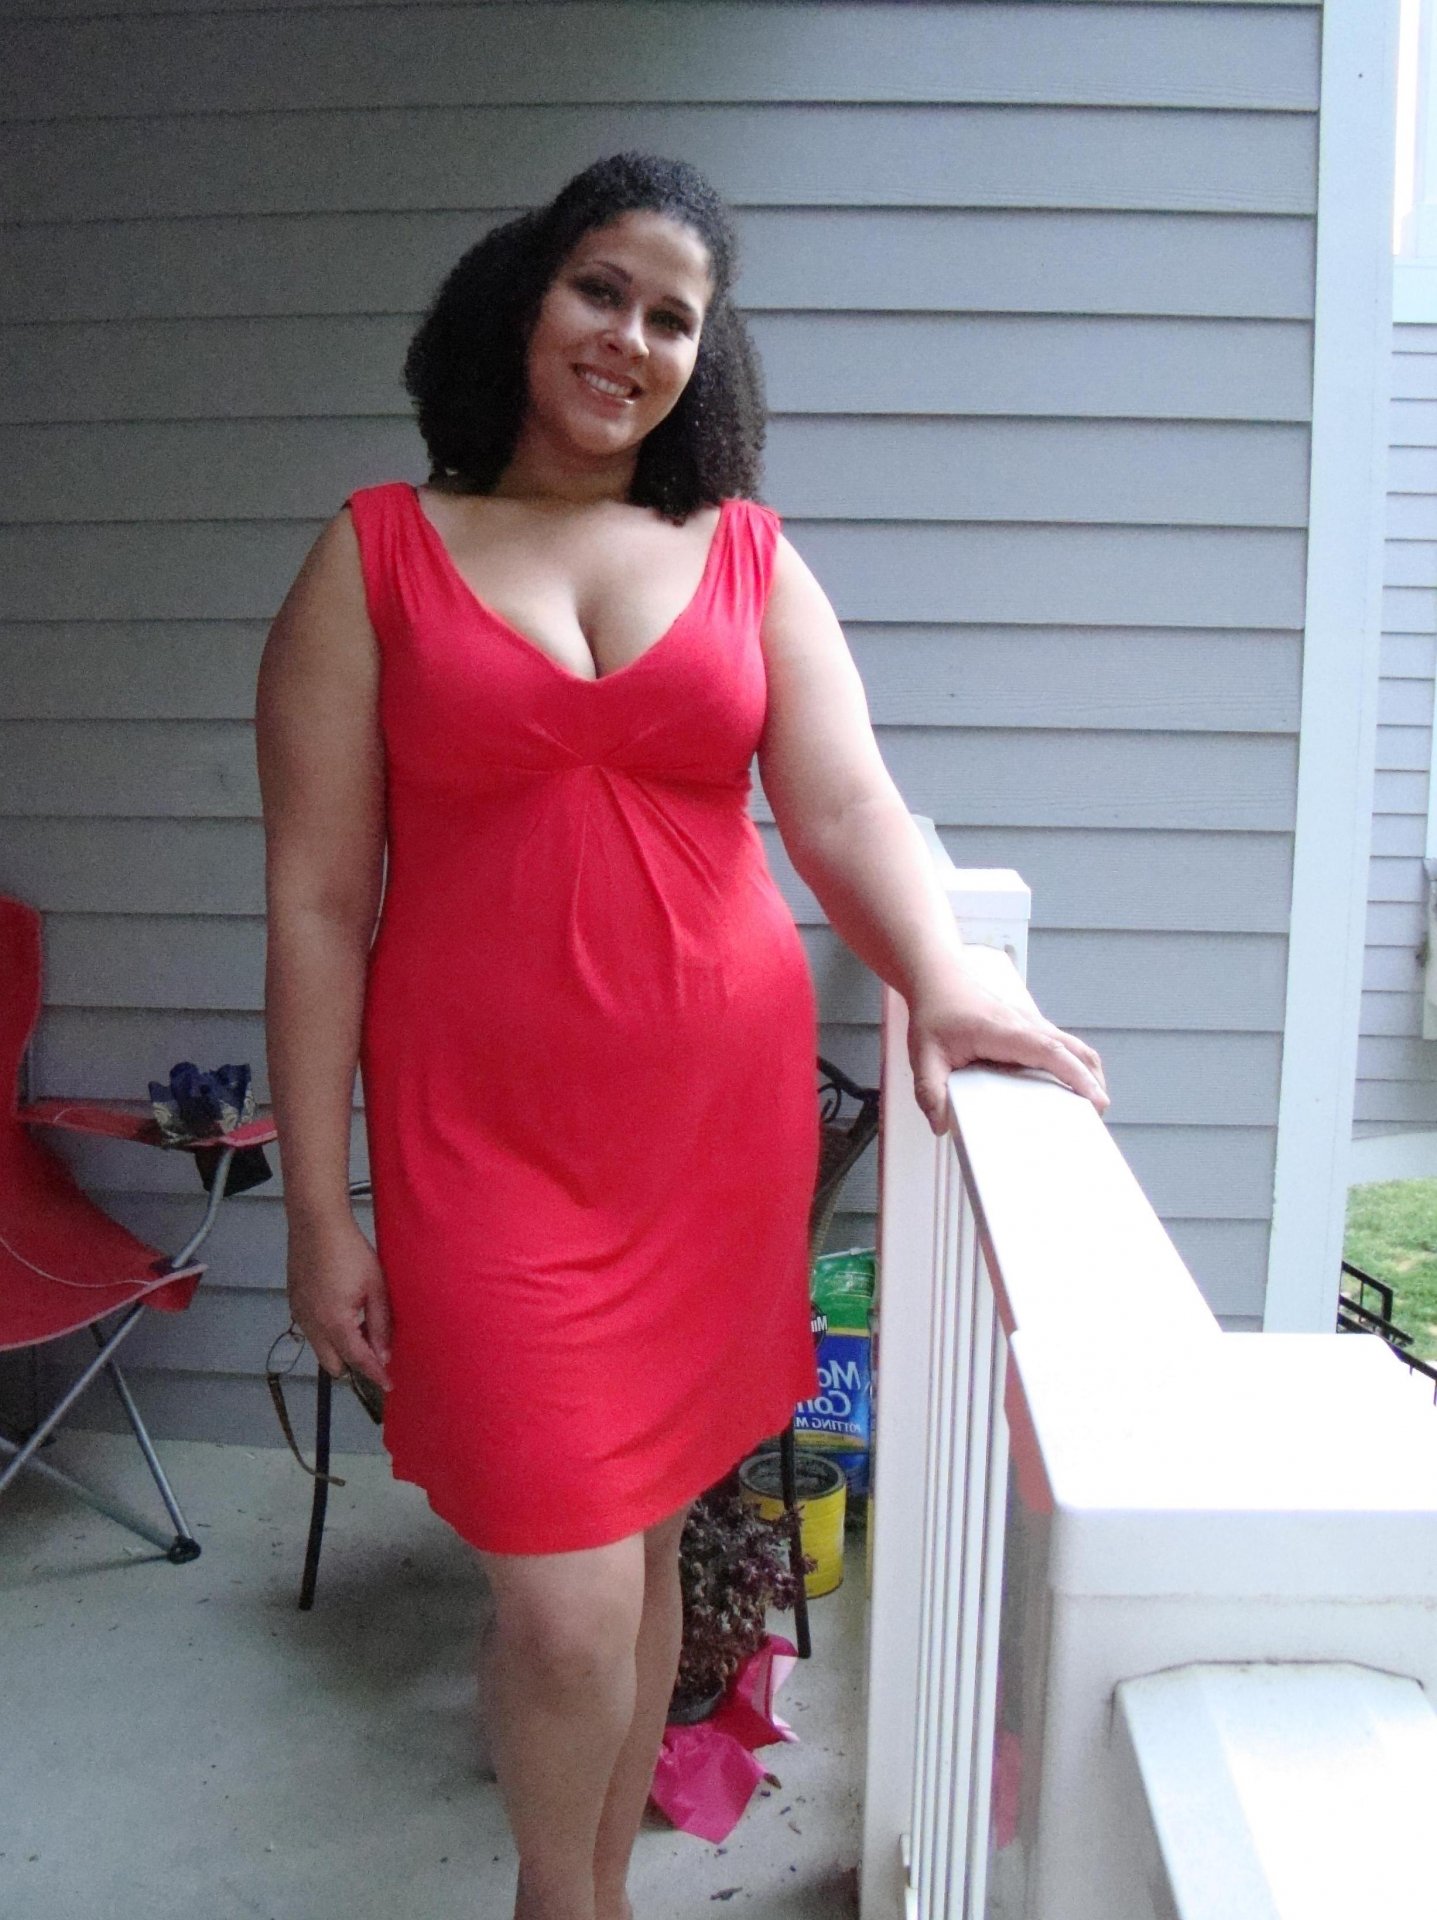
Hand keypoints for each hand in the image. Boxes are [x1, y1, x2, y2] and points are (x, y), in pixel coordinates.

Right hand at [285, 1213, 392, 1392]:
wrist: (316, 1225)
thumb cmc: (350, 1251)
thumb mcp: (376, 1287)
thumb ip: (380, 1323)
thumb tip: (384, 1353)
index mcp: (335, 1322)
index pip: (358, 1360)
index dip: (375, 1374)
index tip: (388, 1385)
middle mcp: (312, 1325)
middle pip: (334, 1364)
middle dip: (355, 1364)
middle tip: (376, 1347)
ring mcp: (300, 1315)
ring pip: (321, 1349)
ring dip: (341, 1347)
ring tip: (362, 1323)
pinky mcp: (294, 1304)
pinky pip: (312, 1332)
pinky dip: (328, 1332)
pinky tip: (344, 1311)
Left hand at [906, 963, 1108, 1135]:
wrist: (939, 979)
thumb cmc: (935, 1011)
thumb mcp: (924, 1055)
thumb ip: (930, 1091)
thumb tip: (942, 1124)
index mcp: (1005, 1031)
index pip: (1051, 1051)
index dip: (1076, 1076)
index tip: (1095, 1099)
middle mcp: (1026, 1025)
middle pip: (1075, 1050)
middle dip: (1093, 1081)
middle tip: (1096, 1115)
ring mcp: (1032, 1025)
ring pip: (1073, 1046)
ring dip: (1088, 1073)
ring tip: (1089, 1107)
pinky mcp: (1030, 1028)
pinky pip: (1062, 1045)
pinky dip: (1075, 1065)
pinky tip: (1069, 1087)